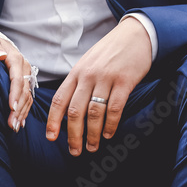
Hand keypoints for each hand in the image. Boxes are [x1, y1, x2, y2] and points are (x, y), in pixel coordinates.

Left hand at [0, 35, 33, 131]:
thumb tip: (0, 55)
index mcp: (15, 58)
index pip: (17, 77)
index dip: (15, 93)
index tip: (11, 107)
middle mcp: (24, 67)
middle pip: (23, 90)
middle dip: (18, 108)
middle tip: (11, 124)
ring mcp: (25, 76)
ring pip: (27, 96)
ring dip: (22, 113)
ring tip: (14, 128)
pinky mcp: (24, 83)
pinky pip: (27, 98)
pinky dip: (24, 111)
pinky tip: (20, 123)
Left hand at [46, 17, 152, 154]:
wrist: (136, 34)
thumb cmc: (109, 53)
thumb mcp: (87, 64)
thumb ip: (77, 84)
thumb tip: (66, 111)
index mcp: (76, 73)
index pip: (59, 101)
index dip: (53, 121)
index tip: (51, 138)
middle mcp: (88, 76)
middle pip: (75, 111)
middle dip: (73, 135)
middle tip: (75, 151)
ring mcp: (106, 78)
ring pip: (94, 112)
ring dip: (93, 134)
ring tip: (92, 147)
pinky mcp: (124, 81)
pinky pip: (115, 107)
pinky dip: (111, 124)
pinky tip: (109, 134)